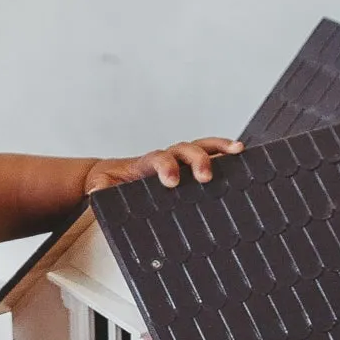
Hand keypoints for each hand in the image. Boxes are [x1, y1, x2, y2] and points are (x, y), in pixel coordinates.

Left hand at [84, 138, 241, 194]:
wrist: (111, 175)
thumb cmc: (108, 182)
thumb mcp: (101, 186)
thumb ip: (101, 190)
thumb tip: (98, 192)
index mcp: (145, 164)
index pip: (158, 159)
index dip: (166, 167)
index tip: (171, 181)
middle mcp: (166, 158)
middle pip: (185, 150)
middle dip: (197, 160)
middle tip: (204, 177)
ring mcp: (179, 160)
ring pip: (201, 147)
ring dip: (218, 148)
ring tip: (237, 151)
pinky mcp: (189, 166)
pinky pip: (209, 154)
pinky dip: (224, 153)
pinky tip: (241, 155)